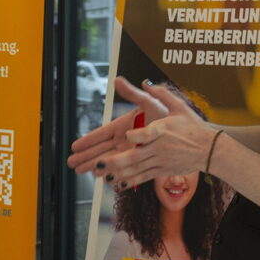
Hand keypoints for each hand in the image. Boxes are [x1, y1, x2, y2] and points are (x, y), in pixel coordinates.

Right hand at [68, 77, 184, 173]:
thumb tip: (117, 79)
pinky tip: (104, 180)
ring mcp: (131, 152)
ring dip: (96, 167)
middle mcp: (125, 140)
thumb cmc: (169, 117)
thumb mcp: (151, 103)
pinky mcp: (140, 163)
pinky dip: (114, 175)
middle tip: (71, 163)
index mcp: (124, 126)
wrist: (188, 135)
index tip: (75, 146)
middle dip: (86, 157)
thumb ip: (133, 93)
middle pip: (101, 150)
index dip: (88, 141)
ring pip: (110, 162)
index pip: (102, 134)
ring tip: (82, 172)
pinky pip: (124, 171)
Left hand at [97, 83, 221, 188]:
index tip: (127, 135)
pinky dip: (130, 181)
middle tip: (100, 163)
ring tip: (102, 176)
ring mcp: (160, 161)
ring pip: (136, 169)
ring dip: (118, 173)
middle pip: (135, 156)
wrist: (209, 149)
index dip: (137, 135)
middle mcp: (159, 147)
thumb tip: (145, 82)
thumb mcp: (179, 106)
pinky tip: (117, 184)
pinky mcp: (162, 170)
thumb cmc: (193, 126)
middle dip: (116, 161)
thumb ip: (161, 94)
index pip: (148, 133)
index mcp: (163, 130)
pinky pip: (143, 176)